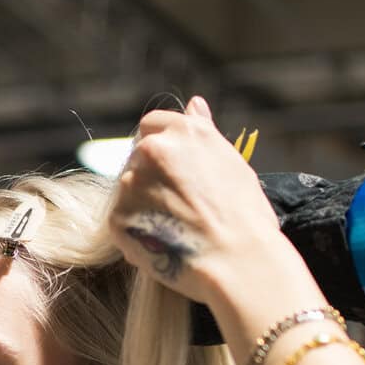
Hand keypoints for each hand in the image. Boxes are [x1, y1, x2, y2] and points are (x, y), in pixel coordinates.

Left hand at [106, 97, 294, 309]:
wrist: (238, 261)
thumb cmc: (245, 216)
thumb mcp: (232, 163)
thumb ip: (204, 133)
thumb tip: (194, 103)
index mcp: (184, 132)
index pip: (153, 125)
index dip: (161, 147)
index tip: (172, 171)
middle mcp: (154, 150)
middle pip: (137, 157)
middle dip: (151, 178)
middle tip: (177, 207)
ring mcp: (133, 182)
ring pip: (128, 189)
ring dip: (143, 204)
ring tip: (175, 228)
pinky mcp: (118, 215)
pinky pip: (122, 220)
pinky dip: (137, 232)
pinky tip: (164, 243)